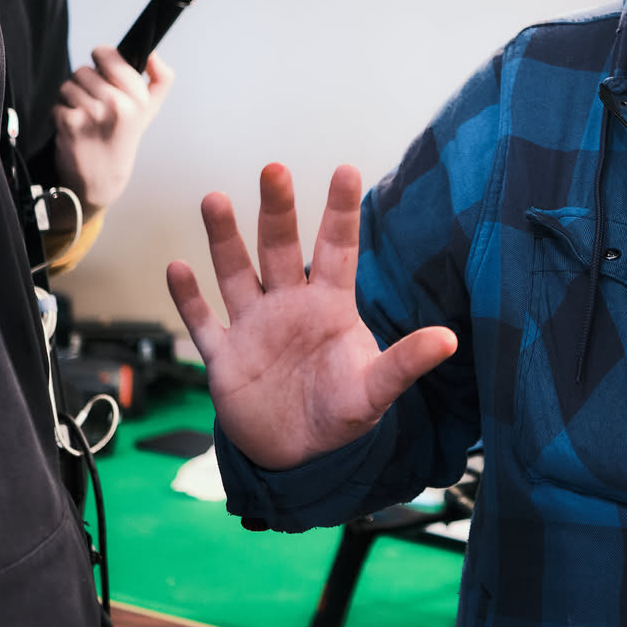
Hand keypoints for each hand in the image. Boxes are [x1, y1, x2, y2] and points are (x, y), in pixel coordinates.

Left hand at [52, 48, 170, 213]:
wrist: (101, 181)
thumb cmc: (122, 141)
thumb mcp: (149, 111)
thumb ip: (160, 80)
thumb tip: (154, 54)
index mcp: (139, 98)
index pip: (107, 54)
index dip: (100, 60)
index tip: (102, 74)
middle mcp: (118, 104)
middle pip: (84, 70)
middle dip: (84, 85)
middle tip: (94, 106)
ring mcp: (93, 113)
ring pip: (68, 85)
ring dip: (71, 100)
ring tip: (84, 117)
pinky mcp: (70, 123)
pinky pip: (57, 103)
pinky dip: (61, 114)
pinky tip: (74, 128)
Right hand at [166, 163, 456, 470]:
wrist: (298, 456)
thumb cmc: (341, 413)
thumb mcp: (375, 390)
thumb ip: (405, 363)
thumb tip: (449, 340)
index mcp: (330, 306)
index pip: (337, 249)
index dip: (340, 211)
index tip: (346, 170)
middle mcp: (289, 305)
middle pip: (279, 248)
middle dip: (276, 210)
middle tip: (273, 170)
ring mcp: (253, 327)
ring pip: (235, 273)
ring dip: (224, 239)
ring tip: (214, 200)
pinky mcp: (224, 358)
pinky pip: (203, 322)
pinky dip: (189, 299)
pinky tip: (176, 269)